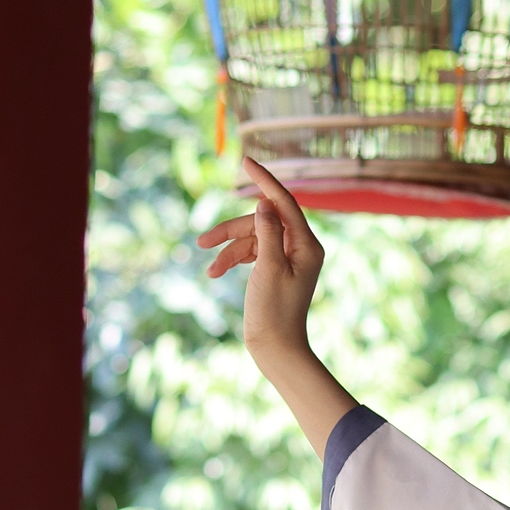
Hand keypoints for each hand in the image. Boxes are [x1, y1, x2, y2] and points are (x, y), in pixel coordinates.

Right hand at [197, 158, 324, 368]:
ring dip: (228, 249)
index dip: (264, 180)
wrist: (276, 348)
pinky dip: (233, 259)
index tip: (246, 161)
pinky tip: (215, 271)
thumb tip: (265, 202)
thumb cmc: (275, 312)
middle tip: (203, 242)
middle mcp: (300, 248)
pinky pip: (251, 253)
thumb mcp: (268, 268)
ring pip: (252, 237)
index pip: (284, 202)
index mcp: (306, 244)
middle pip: (262, 221)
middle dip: (232, 230)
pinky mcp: (274, 269)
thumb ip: (267, 232)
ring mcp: (287, 258)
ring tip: (209, 267)